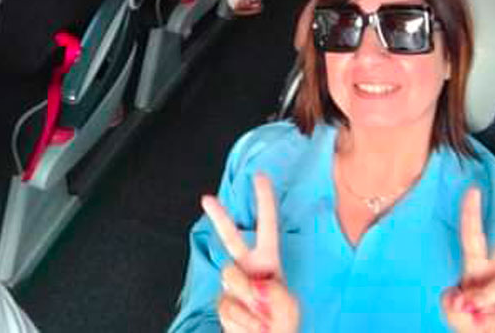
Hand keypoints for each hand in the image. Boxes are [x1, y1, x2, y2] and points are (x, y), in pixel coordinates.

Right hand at [203, 174, 300, 332]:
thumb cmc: (282, 324)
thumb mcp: (288, 306)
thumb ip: (271, 292)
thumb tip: (251, 285)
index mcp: (268, 263)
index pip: (267, 227)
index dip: (264, 201)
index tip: (259, 177)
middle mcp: (248, 269)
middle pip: (231, 239)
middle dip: (220, 218)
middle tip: (206, 198)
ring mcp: (233, 285)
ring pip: (231, 278)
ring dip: (248, 300)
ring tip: (262, 317)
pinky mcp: (222, 303)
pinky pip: (227, 305)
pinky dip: (241, 320)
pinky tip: (250, 326)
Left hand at [441, 187, 494, 332]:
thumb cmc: (471, 322)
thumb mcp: (452, 311)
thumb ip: (452, 304)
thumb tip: (465, 301)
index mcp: (478, 270)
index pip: (474, 239)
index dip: (472, 215)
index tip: (474, 190)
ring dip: (484, 298)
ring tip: (472, 313)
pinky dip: (485, 323)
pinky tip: (480, 326)